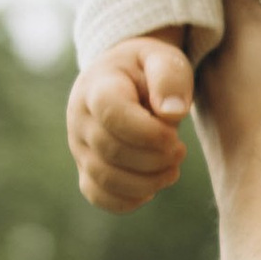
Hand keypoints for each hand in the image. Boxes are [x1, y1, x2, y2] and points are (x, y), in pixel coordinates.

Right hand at [68, 34, 195, 211]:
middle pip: (111, 151)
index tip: (175, 136)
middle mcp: (80, 119)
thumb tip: (172, 114)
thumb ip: (170, 78)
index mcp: (97, 87)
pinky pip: (99, 196)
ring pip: (105, 179)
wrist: (123, 80)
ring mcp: (80, 147)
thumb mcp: (163, 59)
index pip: (112, 114)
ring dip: (147, 182)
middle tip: (180, 150)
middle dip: (155, 158)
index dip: (148, 133)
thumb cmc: (147, 70)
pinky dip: (129, 200)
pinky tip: (153, 185)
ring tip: (172, 169)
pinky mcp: (86, 169)